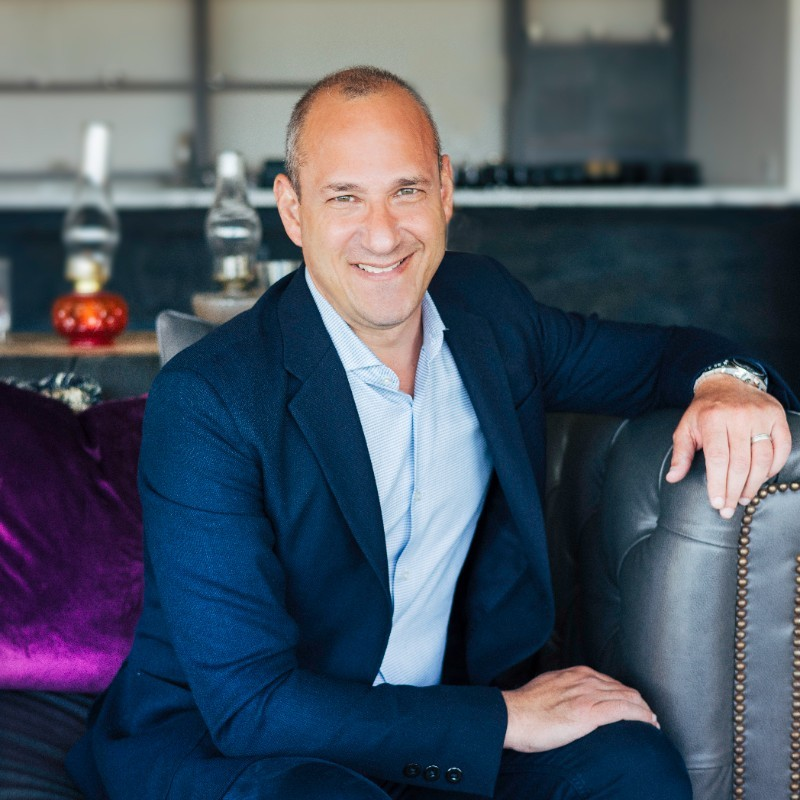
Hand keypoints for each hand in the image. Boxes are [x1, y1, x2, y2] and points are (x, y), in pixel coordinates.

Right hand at [501, 666, 657, 752]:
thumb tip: (572, 699)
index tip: (633, 705)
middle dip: (639, 703)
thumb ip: (565, 689)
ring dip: (644, 711)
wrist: (513, 715)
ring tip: (653, 722)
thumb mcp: (548, 687)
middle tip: (649, 716)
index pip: (610, 682)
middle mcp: (585, 679)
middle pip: (624, 689)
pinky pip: (624, 711)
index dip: (626, 695)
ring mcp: (588, 695)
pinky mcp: (589, 712)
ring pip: (628, 698)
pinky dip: (641, 717)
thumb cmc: (525, 707)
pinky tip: (649, 723)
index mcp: (575, 673)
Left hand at [665, 374, 790, 517]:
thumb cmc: (704, 411)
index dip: (718, 484)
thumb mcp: (685, 427)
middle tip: (728, 509)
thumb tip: (673, 478)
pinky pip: (781, 448)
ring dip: (754, 484)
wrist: (727, 382)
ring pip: (763, 459)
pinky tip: (761, 479)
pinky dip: (774, 468)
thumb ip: (680, 453)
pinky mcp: (777, 416)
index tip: (716, 503)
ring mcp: (760, 415)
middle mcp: (738, 416)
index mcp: (712, 419)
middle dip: (734, 491)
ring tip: (743, 498)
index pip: (718, 459)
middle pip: (740, 463)